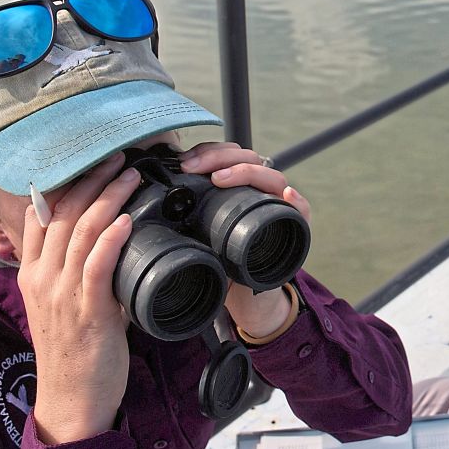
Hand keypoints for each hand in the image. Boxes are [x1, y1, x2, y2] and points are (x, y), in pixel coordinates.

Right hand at [18, 152, 139, 444]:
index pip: (43, 216)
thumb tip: (109, 238)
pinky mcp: (86, 312)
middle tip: (119, 157)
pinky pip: (96, 266)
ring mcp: (61, 295)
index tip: (91, 161)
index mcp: (34, 273)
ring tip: (131, 176)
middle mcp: (42, 279)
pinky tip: (127, 220)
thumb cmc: (77, 350)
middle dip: (92, 180)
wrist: (72, 400)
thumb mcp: (67, 302)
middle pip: (64, 215)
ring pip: (81, 233)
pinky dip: (111, 239)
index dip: (67, 183)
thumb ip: (80, 269)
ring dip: (108, 199)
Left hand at [177, 142, 311, 338]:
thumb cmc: (219, 260)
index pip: (228, 155)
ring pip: (272, 177)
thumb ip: (181, 214)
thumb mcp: (195, 232)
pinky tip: (285, 194)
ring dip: (247, 172)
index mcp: (237, 187)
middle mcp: (259, 191)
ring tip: (221, 179)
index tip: (184, 161)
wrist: (241, 297)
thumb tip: (147, 197)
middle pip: (249, 158)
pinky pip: (301, 211)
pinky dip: (296, 201)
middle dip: (219, 157)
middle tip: (194, 167)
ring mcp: (278, 208)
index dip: (208, 152)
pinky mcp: (293, 229)